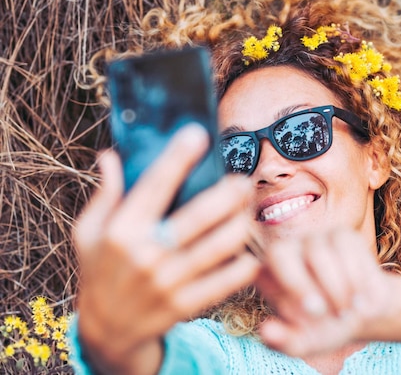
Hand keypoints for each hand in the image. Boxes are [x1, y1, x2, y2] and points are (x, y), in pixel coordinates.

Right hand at [74, 125, 260, 374]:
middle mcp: (146, 254)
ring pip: (222, 245)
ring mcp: (169, 282)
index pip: (155, 185)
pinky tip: (250, 249)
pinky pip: (228, 280)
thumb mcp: (88, 232)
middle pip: (201, 214)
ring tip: (249, 210)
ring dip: (243, 222)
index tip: (198, 134)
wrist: (107, 330)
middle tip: (242, 180)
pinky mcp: (187, 304)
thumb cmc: (100, 270)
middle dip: (230, 191)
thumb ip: (104, 194)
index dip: (178, 156)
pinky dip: (246, 262)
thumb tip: (110, 155)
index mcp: (121, 231)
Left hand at [255, 228, 393, 356]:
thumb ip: (283, 342)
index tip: (309, 312)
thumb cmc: (325, 330)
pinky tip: (360, 297)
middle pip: (280, 252)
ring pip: (318, 252)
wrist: (363, 316)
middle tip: (320, 313)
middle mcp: (286, 251)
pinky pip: (345, 246)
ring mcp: (313, 239)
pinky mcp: (341, 234)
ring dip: (335, 287)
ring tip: (346, 311)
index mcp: (268, 276)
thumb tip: (265, 331)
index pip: (256, 269)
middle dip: (300, 283)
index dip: (279, 286)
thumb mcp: (304, 343)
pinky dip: (355, 276)